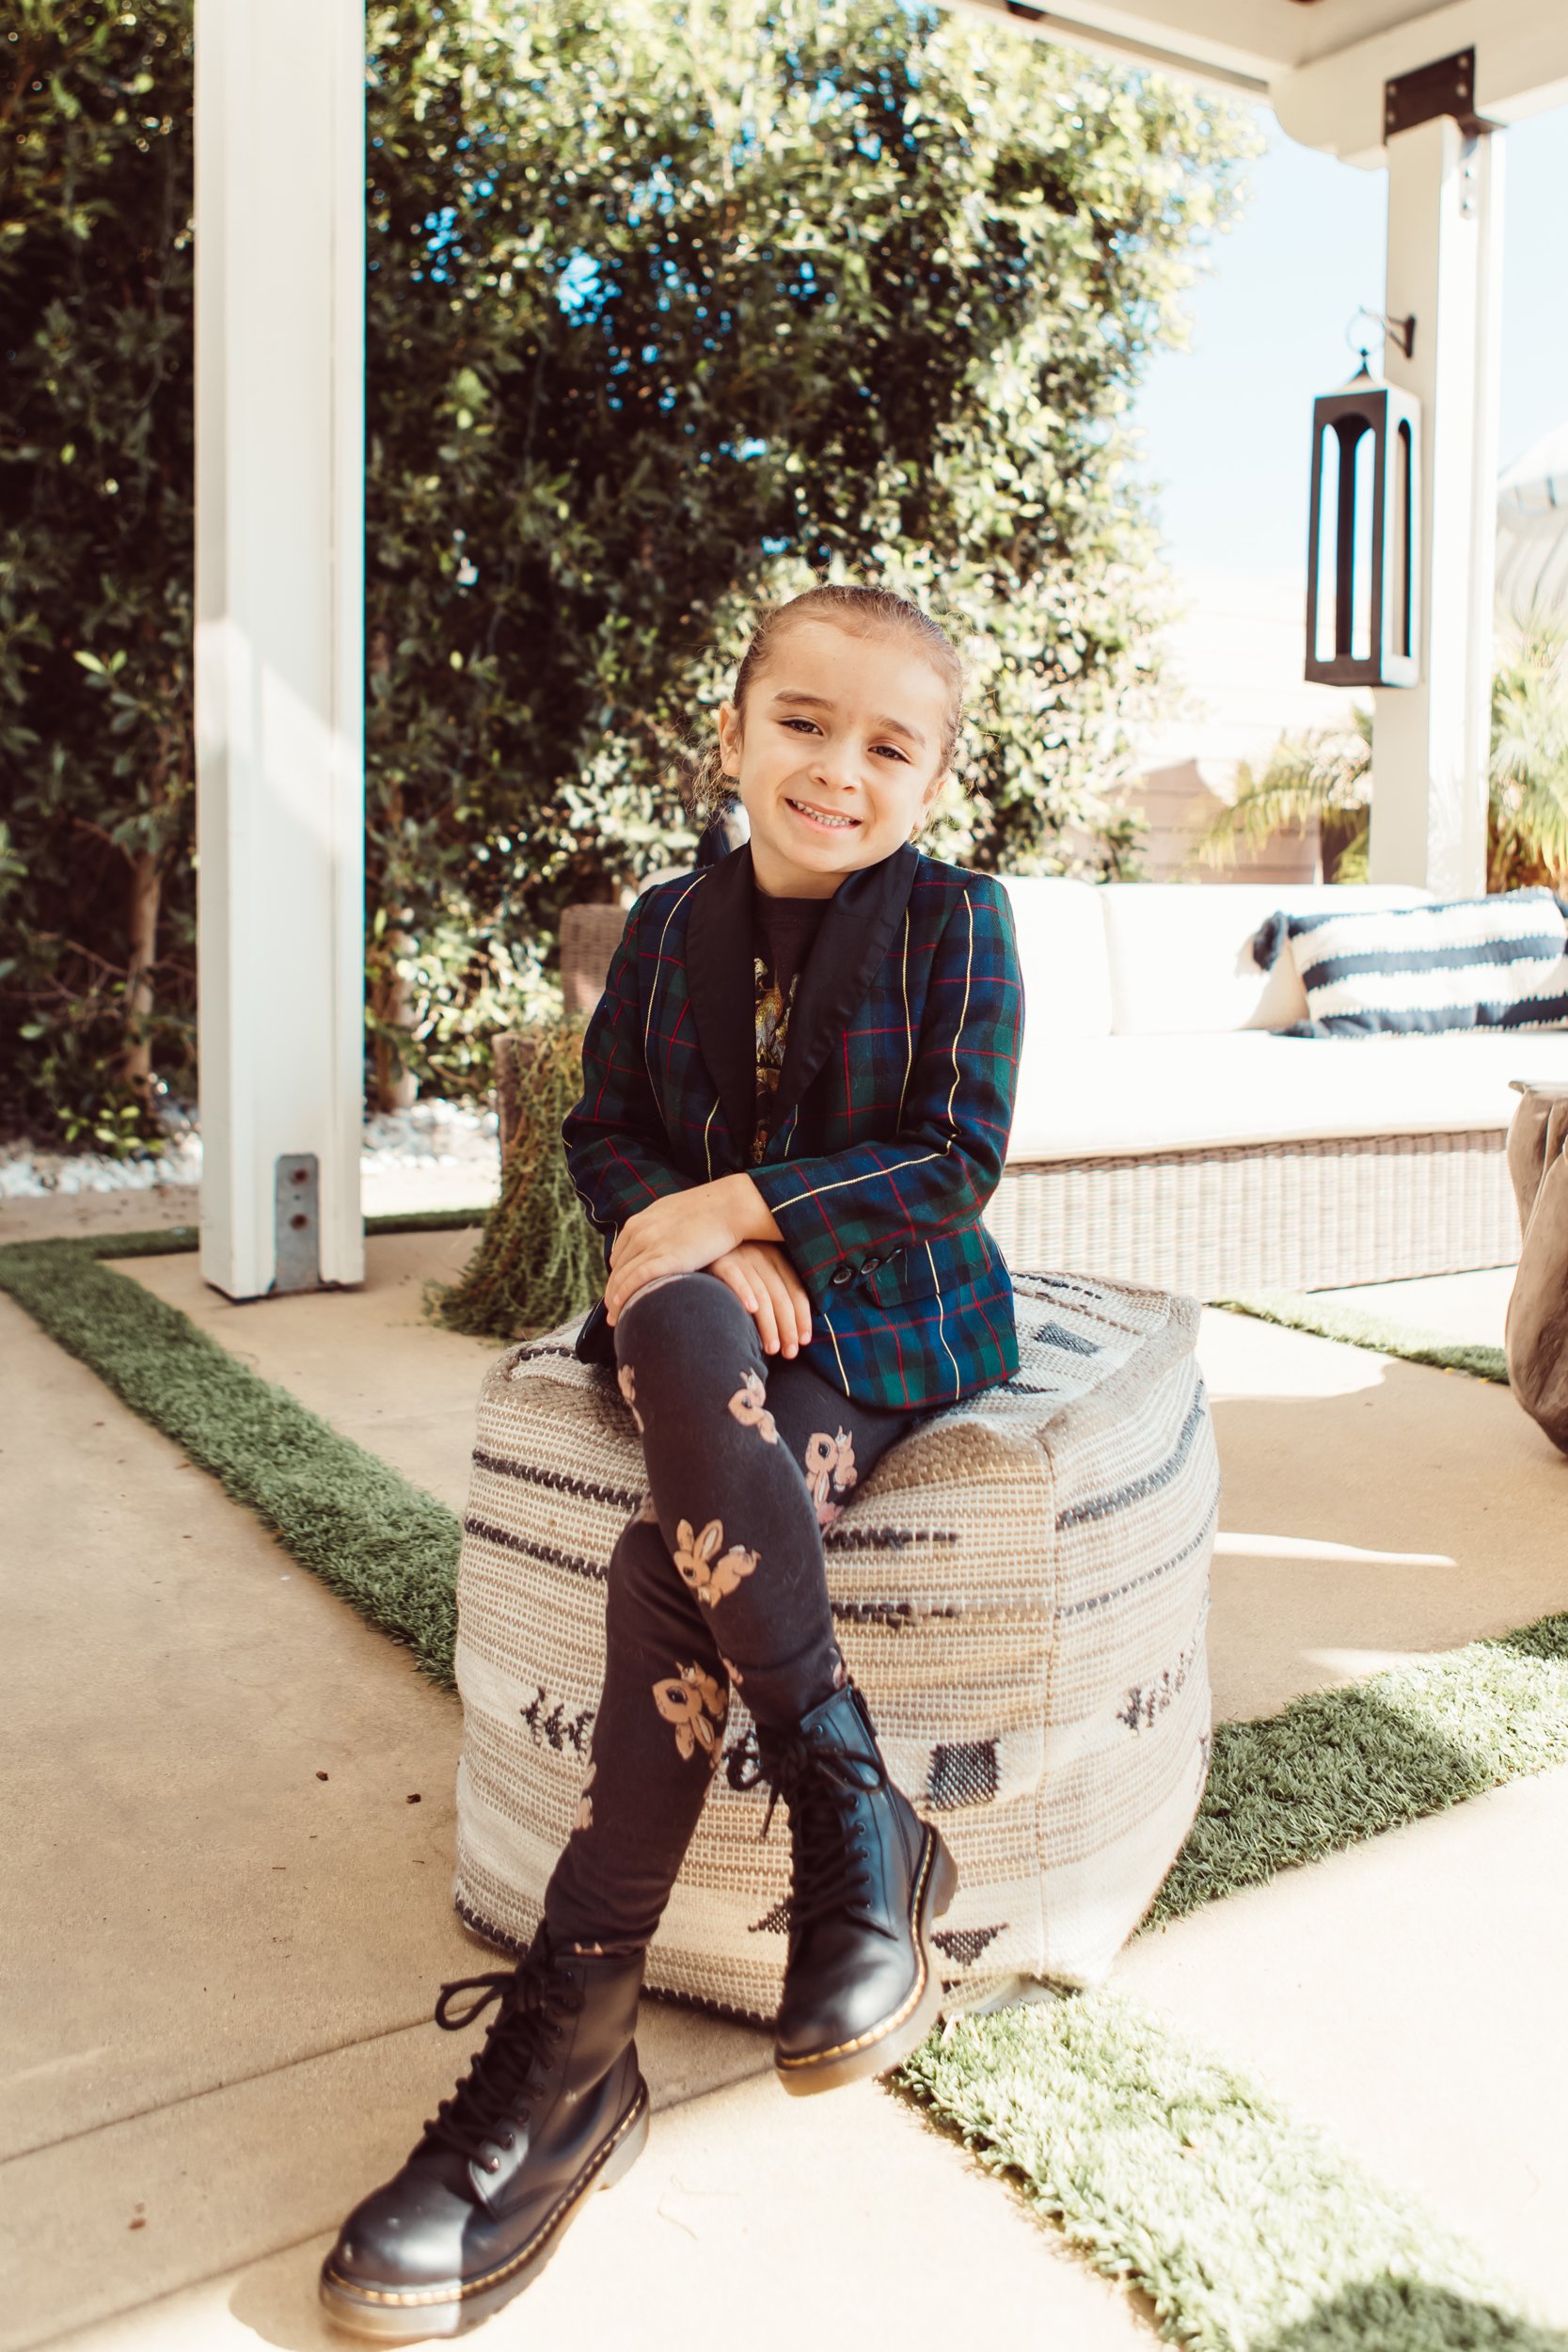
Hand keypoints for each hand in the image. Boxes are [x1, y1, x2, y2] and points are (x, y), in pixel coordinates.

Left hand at [604, 1182, 743, 1326]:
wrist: (730, 1206)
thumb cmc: (710, 1211)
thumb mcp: (674, 1214)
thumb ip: (660, 1228)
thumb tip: (660, 1243)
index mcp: (639, 1222)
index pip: (619, 1256)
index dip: (617, 1277)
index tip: (619, 1293)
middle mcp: (639, 1232)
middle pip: (617, 1269)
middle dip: (612, 1292)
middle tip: (612, 1314)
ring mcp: (650, 1243)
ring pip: (622, 1277)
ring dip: (615, 1300)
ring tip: (615, 1320)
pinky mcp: (665, 1256)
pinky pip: (635, 1280)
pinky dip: (624, 1295)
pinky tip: (621, 1308)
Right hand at [706, 1243, 811, 1357]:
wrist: (697, 1249)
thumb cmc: (732, 1271)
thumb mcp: (758, 1274)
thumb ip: (774, 1292)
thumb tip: (793, 1330)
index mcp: (776, 1258)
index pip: (796, 1290)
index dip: (802, 1317)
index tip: (804, 1341)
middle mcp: (762, 1254)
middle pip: (781, 1295)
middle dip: (788, 1327)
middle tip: (789, 1353)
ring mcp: (742, 1256)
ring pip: (762, 1293)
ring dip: (769, 1323)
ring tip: (772, 1348)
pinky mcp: (721, 1260)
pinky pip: (735, 1277)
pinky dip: (745, 1293)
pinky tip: (751, 1311)